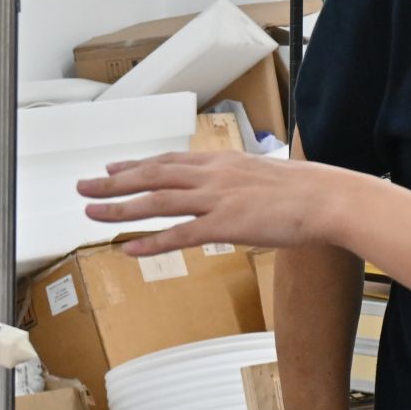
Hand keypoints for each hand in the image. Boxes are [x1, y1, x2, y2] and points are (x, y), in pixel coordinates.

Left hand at [78, 152, 357, 254]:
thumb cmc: (304, 191)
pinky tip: (129, 248)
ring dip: (121, 208)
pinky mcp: (226, 224)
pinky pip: (181, 234)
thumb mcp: (264, 176)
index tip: (112, 168)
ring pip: (158, 201)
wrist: (327, 197)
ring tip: (92, 215)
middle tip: (83, 187)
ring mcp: (217, 199)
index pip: (169, 161)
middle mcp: (212, 175)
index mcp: (221, 163)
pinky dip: (153, 241)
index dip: (137, 165)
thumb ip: (240, 182)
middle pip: (152, 176)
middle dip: (114, 182)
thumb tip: (232, 191)